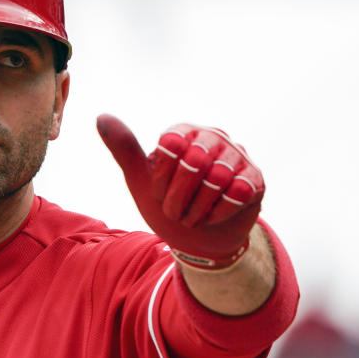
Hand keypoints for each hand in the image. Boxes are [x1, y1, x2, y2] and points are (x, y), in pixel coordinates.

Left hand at [96, 115, 263, 268]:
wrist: (196, 241)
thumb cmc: (167, 205)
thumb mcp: (141, 181)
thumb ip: (124, 149)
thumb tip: (102, 117)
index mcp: (183, 132)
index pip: (170, 147)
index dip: (161, 179)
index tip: (158, 193)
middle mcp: (212, 137)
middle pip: (195, 163)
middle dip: (178, 198)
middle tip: (175, 212)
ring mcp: (237, 156)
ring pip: (217, 179)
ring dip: (197, 209)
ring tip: (192, 216)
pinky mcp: (256, 179)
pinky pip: (238, 193)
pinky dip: (218, 213)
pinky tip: (212, 217)